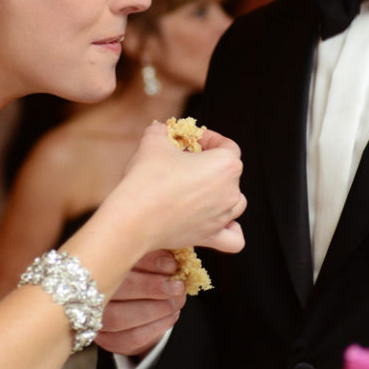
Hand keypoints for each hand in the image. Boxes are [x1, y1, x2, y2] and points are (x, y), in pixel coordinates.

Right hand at [94, 250, 186, 356]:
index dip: (147, 263)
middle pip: (115, 290)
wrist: (136, 305)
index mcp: (94, 264)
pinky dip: (156, 326)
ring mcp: (93, 319)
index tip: (172, 264)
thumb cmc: (142, 272)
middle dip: (153, 288)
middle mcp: (87, 291)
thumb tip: (173, 257)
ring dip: (156, 309)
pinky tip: (171, 315)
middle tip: (178, 286)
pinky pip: (130, 337)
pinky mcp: (107, 340)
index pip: (116, 262)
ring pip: (120, 318)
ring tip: (177, 301)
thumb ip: (154, 250)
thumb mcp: (146, 256)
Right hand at [111, 123, 245, 255]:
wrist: (133, 219)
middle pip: (230, 173)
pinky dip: (229, 229)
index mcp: (226, 165)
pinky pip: (234, 237)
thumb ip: (161, 131)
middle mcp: (231, 192)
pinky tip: (217, 221)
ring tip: (197, 189)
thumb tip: (162, 130)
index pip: (227, 145)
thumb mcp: (152, 142)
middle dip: (209, 164)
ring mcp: (222, 217)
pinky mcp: (210, 237)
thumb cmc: (147, 178)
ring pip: (235, 202)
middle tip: (183, 163)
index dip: (208, 139)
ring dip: (221, 193)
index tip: (190, 140)